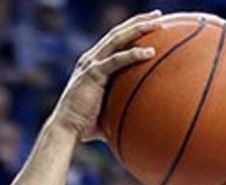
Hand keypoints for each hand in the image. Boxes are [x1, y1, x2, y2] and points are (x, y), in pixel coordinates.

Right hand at [50, 11, 162, 140]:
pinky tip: (150, 52)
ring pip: (117, 39)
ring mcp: (91, 64)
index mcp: (94, 64)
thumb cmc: (85, 125)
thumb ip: (121, 107)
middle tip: (158, 15)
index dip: (132, 29)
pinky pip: (117, 60)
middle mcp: (91, 58)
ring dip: (138, 29)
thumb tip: (141, 119)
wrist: (66, 129)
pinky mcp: (93, 74)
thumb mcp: (108, 111)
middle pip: (118, 33)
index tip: (151, 24)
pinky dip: (133, 54)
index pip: (115, 40)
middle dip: (139, 22)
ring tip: (158, 23)